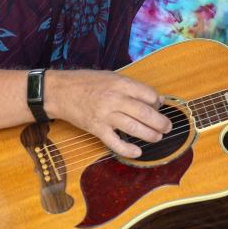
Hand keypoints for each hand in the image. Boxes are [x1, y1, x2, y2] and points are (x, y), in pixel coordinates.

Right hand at [45, 70, 170, 157]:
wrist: (59, 91)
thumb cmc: (86, 82)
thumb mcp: (111, 76)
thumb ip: (133, 87)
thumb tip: (157, 99)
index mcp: (119, 83)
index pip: (147, 94)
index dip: (157, 102)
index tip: (160, 106)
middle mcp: (114, 99)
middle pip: (144, 112)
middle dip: (160, 122)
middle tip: (167, 127)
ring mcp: (105, 115)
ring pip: (133, 127)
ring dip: (149, 135)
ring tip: (157, 137)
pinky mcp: (96, 129)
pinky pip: (114, 142)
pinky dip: (127, 149)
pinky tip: (137, 152)